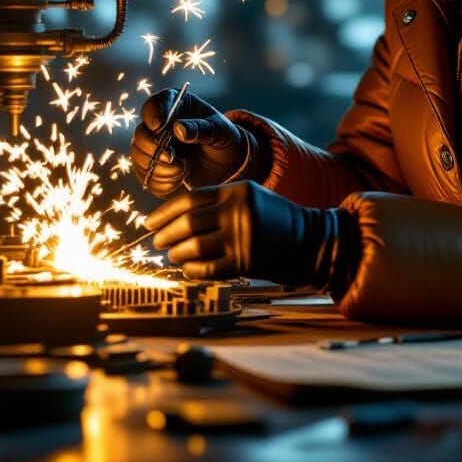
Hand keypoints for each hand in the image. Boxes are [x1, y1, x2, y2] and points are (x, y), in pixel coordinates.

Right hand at [130, 89, 254, 196]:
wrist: (227, 163)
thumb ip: (201, 128)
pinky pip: (146, 176)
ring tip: (183, 169)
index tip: (159, 127)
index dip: (153, 115)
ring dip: (159, 168)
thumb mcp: (220, 130)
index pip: (154, 105)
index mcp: (175, 106)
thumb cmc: (224, 138)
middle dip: (154, 148)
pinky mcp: (154, 167)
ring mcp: (154, 146)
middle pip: (140, 133)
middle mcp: (160, 125)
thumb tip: (178, 128)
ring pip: (139, 156)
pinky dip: (161, 181)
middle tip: (172, 157)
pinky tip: (179, 180)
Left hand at [145, 180, 355, 287]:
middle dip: (165, 234)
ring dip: (178, 253)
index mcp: (236, 191)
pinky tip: (189, 269)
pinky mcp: (246, 261)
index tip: (150, 222)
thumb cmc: (276, 220)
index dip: (164, 212)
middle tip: (158, 242)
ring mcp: (241, 237)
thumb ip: (219, 203)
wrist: (311, 239)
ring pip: (193, 247)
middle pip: (187, 223)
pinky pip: (207, 268)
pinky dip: (192, 270)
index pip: (189, 199)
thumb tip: (177, 219)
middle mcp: (237, 211)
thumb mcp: (250, 198)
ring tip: (174, 255)